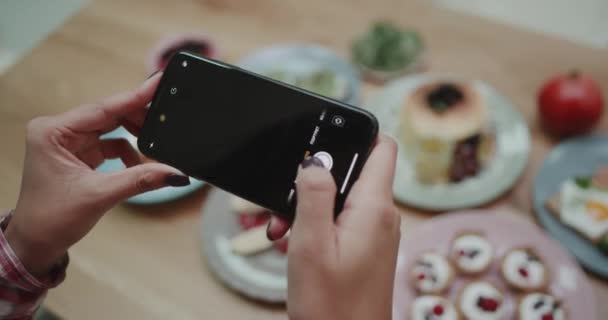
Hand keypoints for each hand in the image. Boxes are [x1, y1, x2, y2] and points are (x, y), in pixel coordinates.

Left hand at [6, 73, 189, 274]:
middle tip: (167, 120)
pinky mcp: (78, 153)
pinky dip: (128, 151)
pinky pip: (110, 142)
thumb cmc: (51, 219)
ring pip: (111, 127)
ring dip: (134, 136)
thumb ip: (140, 179)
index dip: (135, 96)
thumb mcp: (100, 195)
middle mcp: (59, 130)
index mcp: (53, 131)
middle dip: (138, 119)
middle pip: (109, 113)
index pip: (103, 107)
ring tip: (155, 147)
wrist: (36, 243)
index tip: (159, 82)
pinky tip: (139, 164)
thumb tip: (176, 173)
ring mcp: (69, 141)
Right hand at [270, 135, 399, 319]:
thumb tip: (315, 162)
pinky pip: (340, 221)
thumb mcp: (312, 245)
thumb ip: (314, 196)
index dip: (355, 135)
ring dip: (308, 205)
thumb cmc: (332, 307)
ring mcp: (374, 233)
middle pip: (352, 172)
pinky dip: (315, 225)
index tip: (323, 139)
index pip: (381, 147)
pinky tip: (292, 242)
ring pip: (340, 198)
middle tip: (285, 199)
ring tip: (281, 228)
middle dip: (314, 179)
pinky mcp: (365, 248)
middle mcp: (381, 216)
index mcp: (374, 208)